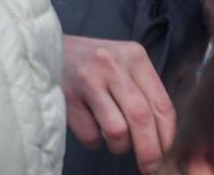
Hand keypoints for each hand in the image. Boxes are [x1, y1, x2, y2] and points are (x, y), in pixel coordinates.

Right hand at [62, 35, 176, 174]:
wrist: (45, 49)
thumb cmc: (92, 64)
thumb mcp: (123, 66)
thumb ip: (144, 94)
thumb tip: (164, 139)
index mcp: (134, 56)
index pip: (162, 104)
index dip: (168, 137)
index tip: (168, 156)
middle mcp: (112, 65)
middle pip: (141, 118)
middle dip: (149, 151)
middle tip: (149, 168)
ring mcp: (87, 80)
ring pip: (117, 130)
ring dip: (119, 146)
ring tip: (112, 137)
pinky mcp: (68, 96)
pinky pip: (91, 136)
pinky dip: (94, 140)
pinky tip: (90, 124)